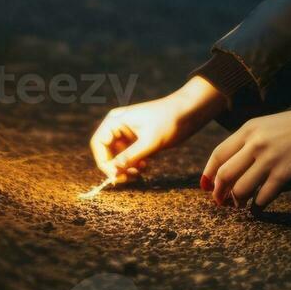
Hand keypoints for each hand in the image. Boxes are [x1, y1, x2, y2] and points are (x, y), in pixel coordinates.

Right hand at [90, 77, 224, 180]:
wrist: (191, 111)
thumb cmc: (170, 121)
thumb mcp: (150, 142)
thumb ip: (130, 158)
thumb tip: (113, 173)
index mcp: (116, 120)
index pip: (99, 144)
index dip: (104, 162)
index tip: (116, 176)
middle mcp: (118, 125)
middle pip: (107, 152)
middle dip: (117, 167)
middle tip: (130, 178)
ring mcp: (128, 132)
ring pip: (118, 156)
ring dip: (126, 167)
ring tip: (141, 171)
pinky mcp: (137, 139)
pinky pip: (129, 155)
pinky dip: (134, 164)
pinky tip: (145, 166)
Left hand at [201, 102, 290, 210]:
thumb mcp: (271, 126)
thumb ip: (251, 142)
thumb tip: (234, 169)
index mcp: (250, 129)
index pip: (218, 154)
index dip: (209, 173)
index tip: (206, 186)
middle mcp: (256, 143)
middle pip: (224, 175)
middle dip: (219, 193)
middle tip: (221, 202)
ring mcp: (270, 159)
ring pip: (240, 190)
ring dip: (238, 202)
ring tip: (242, 205)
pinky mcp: (285, 174)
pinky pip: (262, 198)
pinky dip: (257, 207)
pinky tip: (258, 208)